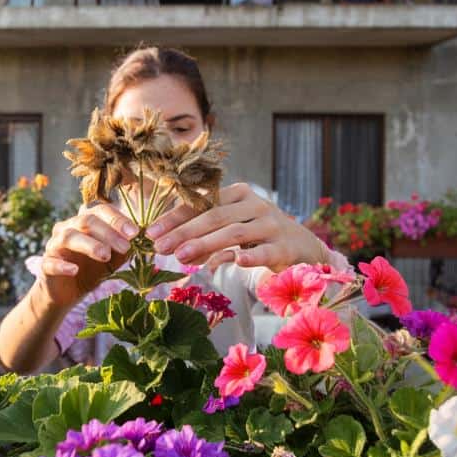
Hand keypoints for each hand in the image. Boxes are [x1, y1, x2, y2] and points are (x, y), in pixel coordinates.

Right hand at [36, 202, 138, 307]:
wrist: (66, 293)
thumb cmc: (90, 270)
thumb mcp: (112, 260)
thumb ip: (123, 250)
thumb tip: (141, 240)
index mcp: (85, 223)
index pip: (101, 211)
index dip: (118, 219)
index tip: (135, 233)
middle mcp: (68, 228)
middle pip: (86, 220)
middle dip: (108, 232)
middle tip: (125, 246)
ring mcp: (54, 246)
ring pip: (69, 237)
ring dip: (89, 245)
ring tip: (105, 256)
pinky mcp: (45, 265)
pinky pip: (50, 262)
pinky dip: (62, 265)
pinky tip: (74, 271)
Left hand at [146, 183, 330, 271]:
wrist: (305, 248)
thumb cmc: (260, 236)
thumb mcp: (233, 227)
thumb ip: (205, 232)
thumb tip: (169, 244)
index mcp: (239, 194)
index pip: (202, 203)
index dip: (175, 218)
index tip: (151, 233)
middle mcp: (255, 205)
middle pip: (214, 216)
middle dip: (184, 232)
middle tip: (160, 248)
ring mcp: (272, 225)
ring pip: (234, 233)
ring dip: (205, 244)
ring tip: (181, 257)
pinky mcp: (286, 247)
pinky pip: (265, 251)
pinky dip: (250, 256)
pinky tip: (236, 263)